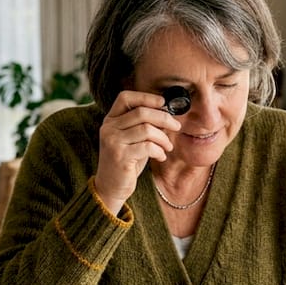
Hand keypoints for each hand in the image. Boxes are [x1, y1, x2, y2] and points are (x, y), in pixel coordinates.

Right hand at [93, 91, 180, 212]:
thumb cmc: (126, 162)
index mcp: (110, 120)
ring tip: (168, 147)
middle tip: (176, 126)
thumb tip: (167, 113)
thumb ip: (143, 125)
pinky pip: (147, 146)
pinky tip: (161, 157)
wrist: (111, 187)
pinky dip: (159, 150)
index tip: (163, 103)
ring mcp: (113, 142)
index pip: (125, 97)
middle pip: (141, 112)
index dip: (146, 97)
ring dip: (163, 138)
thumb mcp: (133, 140)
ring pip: (147, 129)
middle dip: (164, 118)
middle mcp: (108, 128)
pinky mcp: (120, 157)